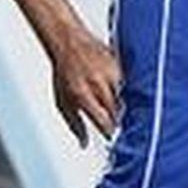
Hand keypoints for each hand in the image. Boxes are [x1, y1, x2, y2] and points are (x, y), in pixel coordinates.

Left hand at [50, 25, 119, 146]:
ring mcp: (109, 73)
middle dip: (115, 119)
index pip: (103, 120)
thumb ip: (75, 124)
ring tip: (111, 102)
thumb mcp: (62, 101)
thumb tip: (84, 143)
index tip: (110, 135)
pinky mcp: (118, 65)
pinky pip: (124, 84)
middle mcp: (97, 83)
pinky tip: (112, 87)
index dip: (108, 130)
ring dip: (119, 104)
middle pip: (116, 111)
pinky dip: (121, 89)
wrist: (70, 43)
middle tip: (112, 121)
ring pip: (122, 98)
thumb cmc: (64, 73)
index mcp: (82, 94)